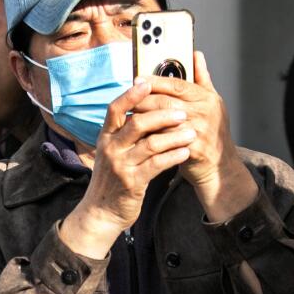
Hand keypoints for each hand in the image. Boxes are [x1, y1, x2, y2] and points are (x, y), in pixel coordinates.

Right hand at [57, 81, 190, 258]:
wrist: (102, 212)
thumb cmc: (112, 179)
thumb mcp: (112, 152)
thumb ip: (125, 132)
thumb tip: (143, 109)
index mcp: (105, 137)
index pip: (114, 109)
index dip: (130, 94)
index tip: (147, 82)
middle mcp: (111, 148)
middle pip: (136, 122)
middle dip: (162, 114)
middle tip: (183, 112)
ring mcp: (120, 166)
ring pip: (151, 144)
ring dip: (174, 136)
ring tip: (191, 132)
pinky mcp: (132, 182)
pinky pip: (156, 165)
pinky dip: (173, 156)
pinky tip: (185, 152)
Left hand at [139, 49, 257, 218]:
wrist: (220, 165)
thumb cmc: (212, 132)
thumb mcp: (212, 102)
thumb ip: (202, 78)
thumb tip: (196, 54)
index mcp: (207, 98)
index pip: (177, 84)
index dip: (155, 81)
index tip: (137, 80)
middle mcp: (205, 112)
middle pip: (166, 102)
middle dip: (143, 100)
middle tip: (127, 100)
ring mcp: (199, 131)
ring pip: (162, 121)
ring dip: (143, 119)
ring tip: (128, 117)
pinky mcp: (192, 149)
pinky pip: (165, 141)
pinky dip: (149, 138)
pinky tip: (137, 136)